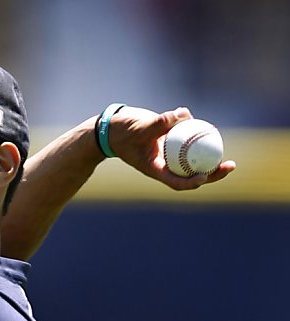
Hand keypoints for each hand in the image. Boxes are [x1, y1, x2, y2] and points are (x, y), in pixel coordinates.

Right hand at [108, 105, 235, 190]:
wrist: (114, 128)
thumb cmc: (123, 132)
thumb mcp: (140, 129)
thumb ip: (161, 123)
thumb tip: (184, 114)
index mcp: (156, 170)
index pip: (177, 181)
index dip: (192, 182)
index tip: (205, 176)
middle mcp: (165, 164)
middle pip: (192, 174)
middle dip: (213, 174)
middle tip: (230, 166)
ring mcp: (169, 154)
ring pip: (193, 160)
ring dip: (211, 159)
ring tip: (228, 156)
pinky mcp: (170, 141)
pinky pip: (189, 142)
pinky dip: (199, 137)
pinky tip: (210, 128)